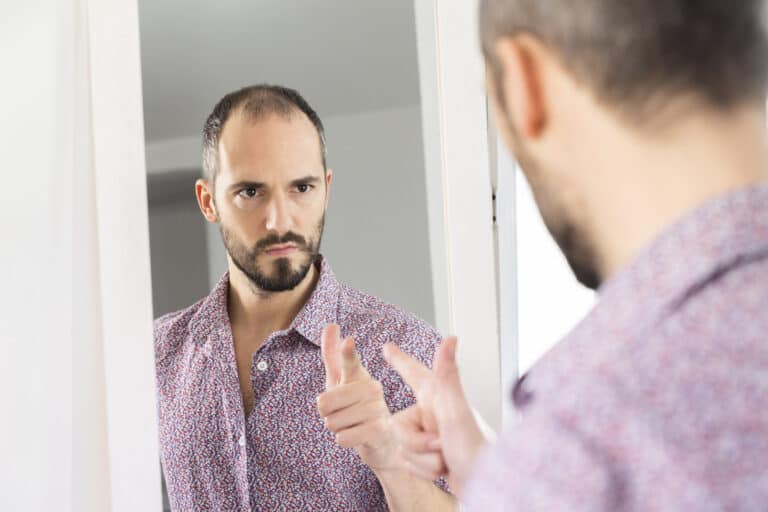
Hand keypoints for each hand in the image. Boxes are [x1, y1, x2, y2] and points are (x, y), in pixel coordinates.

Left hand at [317, 324, 399, 471]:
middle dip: (325, 413)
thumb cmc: (357, 405)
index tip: (348, 342)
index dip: (348, 353)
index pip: (350, 363)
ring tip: (351, 425)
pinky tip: (357, 436)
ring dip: (336, 428)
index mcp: (360, 376)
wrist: (383, 439)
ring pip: (333, 422)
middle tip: (341, 413)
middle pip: (325, 402)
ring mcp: (378, 409)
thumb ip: (334, 355)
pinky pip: (343, 438)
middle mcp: (372, 389)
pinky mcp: (380, 431)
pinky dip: (343, 440)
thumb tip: (331, 324)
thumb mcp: (342, 380)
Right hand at [383, 337, 487, 494]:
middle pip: (398, 425)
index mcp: (438, 397)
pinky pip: (410, 463)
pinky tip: (443, 471)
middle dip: (416, 444)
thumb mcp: (456, 411)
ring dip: (424, 461)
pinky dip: (425, 471)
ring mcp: (433, 435)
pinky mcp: (432, 456)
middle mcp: (434, 413)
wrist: (485, 489)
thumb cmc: (475, 451)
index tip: (388, 347)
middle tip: (441, 446)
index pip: (413, 372)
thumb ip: (447, 376)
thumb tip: (450, 338)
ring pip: (403, 447)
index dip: (400, 360)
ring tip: (446, 460)